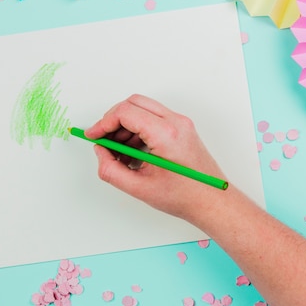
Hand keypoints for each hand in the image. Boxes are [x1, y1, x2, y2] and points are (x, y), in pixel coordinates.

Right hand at [84, 94, 232, 221]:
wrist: (212, 201)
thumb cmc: (185, 196)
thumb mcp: (139, 188)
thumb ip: (111, 169)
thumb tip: (100, 153)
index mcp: (166, 134)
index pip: (125, 112)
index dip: (103, 123)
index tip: (94, 136)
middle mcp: (175, 122)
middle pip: (133, 104)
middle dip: (113, 120)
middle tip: (103, 141)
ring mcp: (180, 123)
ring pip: (142, 109)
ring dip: (125, 126)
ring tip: (119, 153)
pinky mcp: (181, 128)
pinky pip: (153, 119)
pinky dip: (137, 130)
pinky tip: (132, 153)